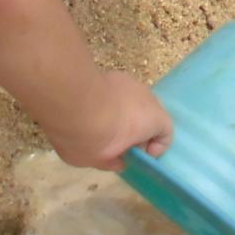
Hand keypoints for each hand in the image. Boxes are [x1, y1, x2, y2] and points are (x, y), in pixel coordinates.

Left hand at [47, 70, 172, 171]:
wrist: (67, 101)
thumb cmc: (92, 137)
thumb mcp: (101, 161)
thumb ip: (115, 161)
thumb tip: (120, 160)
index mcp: (152, 120)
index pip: (166, 133)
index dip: (156, 148)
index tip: (137, 156)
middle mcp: (147, 97)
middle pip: (151, 114)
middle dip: (139, 130)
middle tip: (119, 144)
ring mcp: (129, 81)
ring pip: (134, 101)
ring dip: (125, 114)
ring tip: (102, 126)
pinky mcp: (111, 73)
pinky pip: (118, 92)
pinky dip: (111, 102)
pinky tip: (91, 110)